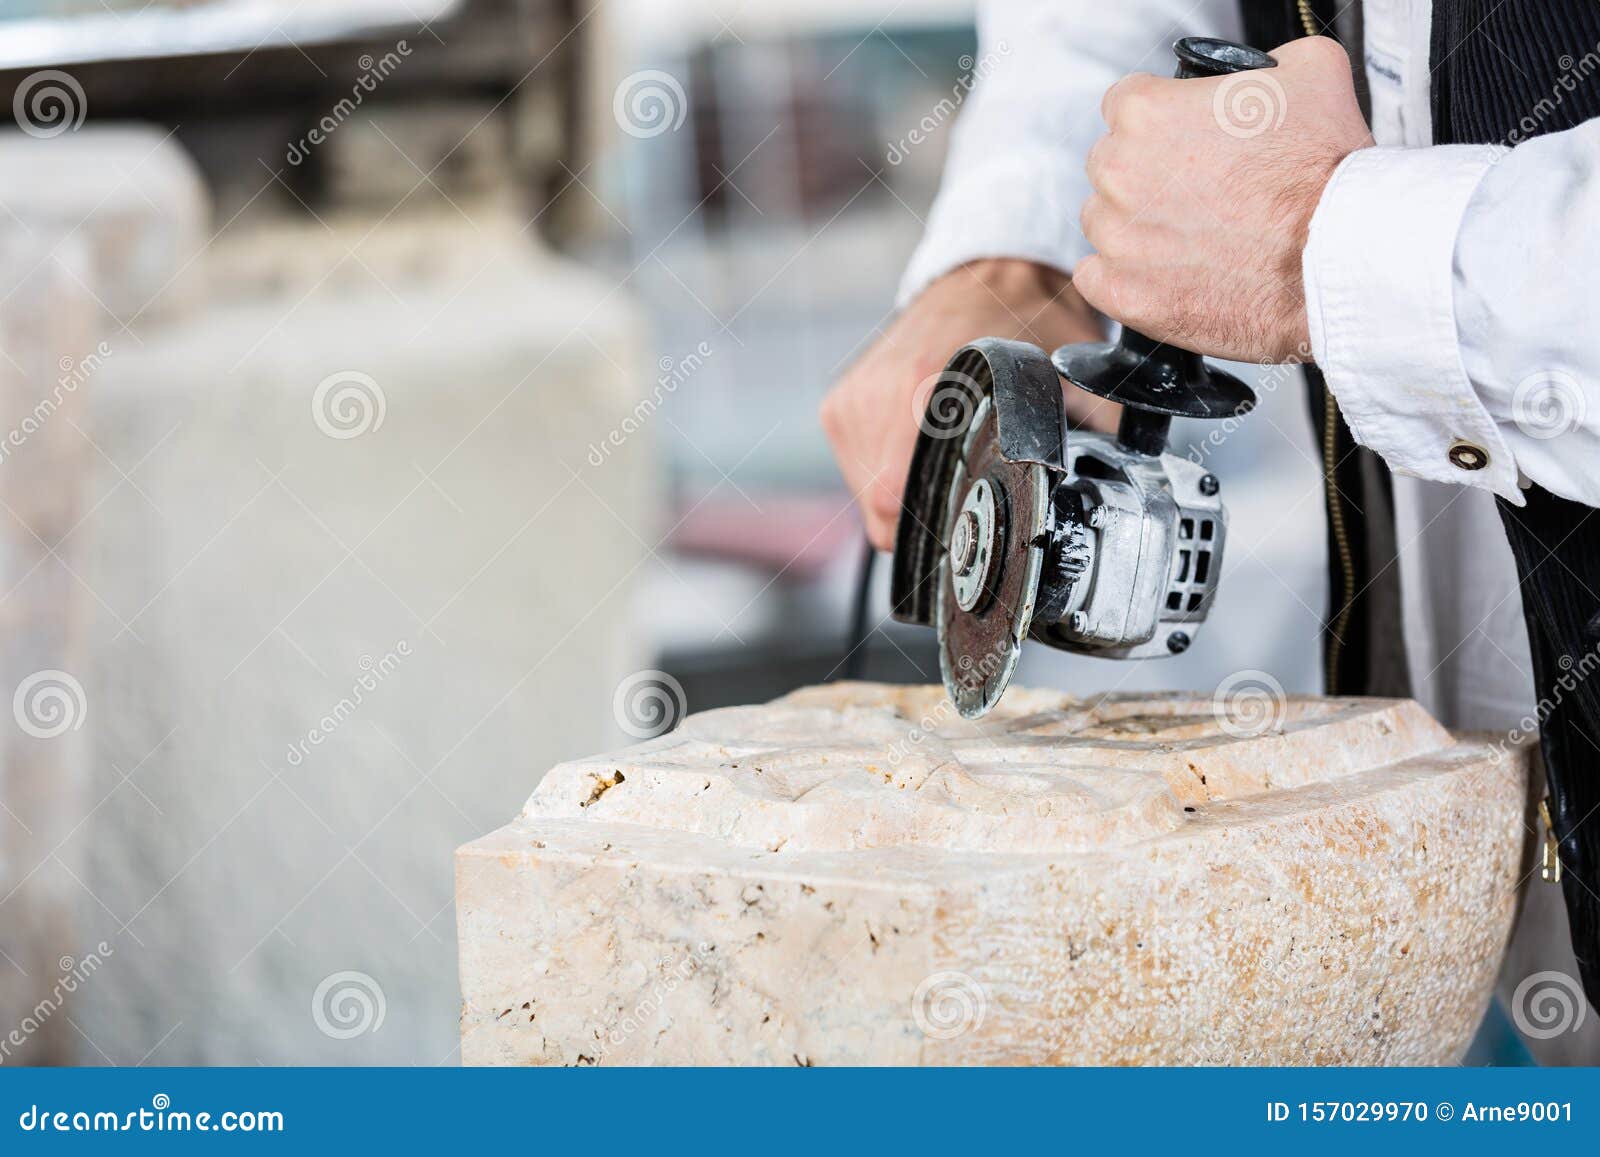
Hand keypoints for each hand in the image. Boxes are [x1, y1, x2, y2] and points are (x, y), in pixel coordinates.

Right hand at [821, 259, 1118, 550]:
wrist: (986, 271)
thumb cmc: (1027, 318)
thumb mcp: (1068, 376)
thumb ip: (1097, 429)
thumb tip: (1122, 479)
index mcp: (920, 388)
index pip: (895, 505)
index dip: (937, 528)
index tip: (969, 519)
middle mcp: (877, 395)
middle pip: (883, 509)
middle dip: (926, 512)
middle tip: (969, 481)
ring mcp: (852, 401)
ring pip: (868, 495)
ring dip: (908, 491)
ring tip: (948, 453)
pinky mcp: (839, 404)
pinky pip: (859, 469)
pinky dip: (890, 469)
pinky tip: (924, 441)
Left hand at [1073, 36, 1372, 362]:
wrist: (1338, 256)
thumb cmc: (1324, 172)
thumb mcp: (1313, 71)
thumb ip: (1265, 64)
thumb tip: (1262, 72)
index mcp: (1146, 114)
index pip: (1125, 106)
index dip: (1162, 122)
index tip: (1185, 142)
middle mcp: (1119, 172)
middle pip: (1111, 165)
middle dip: (1147, 176)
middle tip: (1200, 194)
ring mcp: (1118, 238)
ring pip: (1104, 223)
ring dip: (1137, 228)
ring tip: (1194, 236)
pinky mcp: (1124, 293)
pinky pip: (1097, 279)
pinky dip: (1127, 279)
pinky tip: (1169, 274)